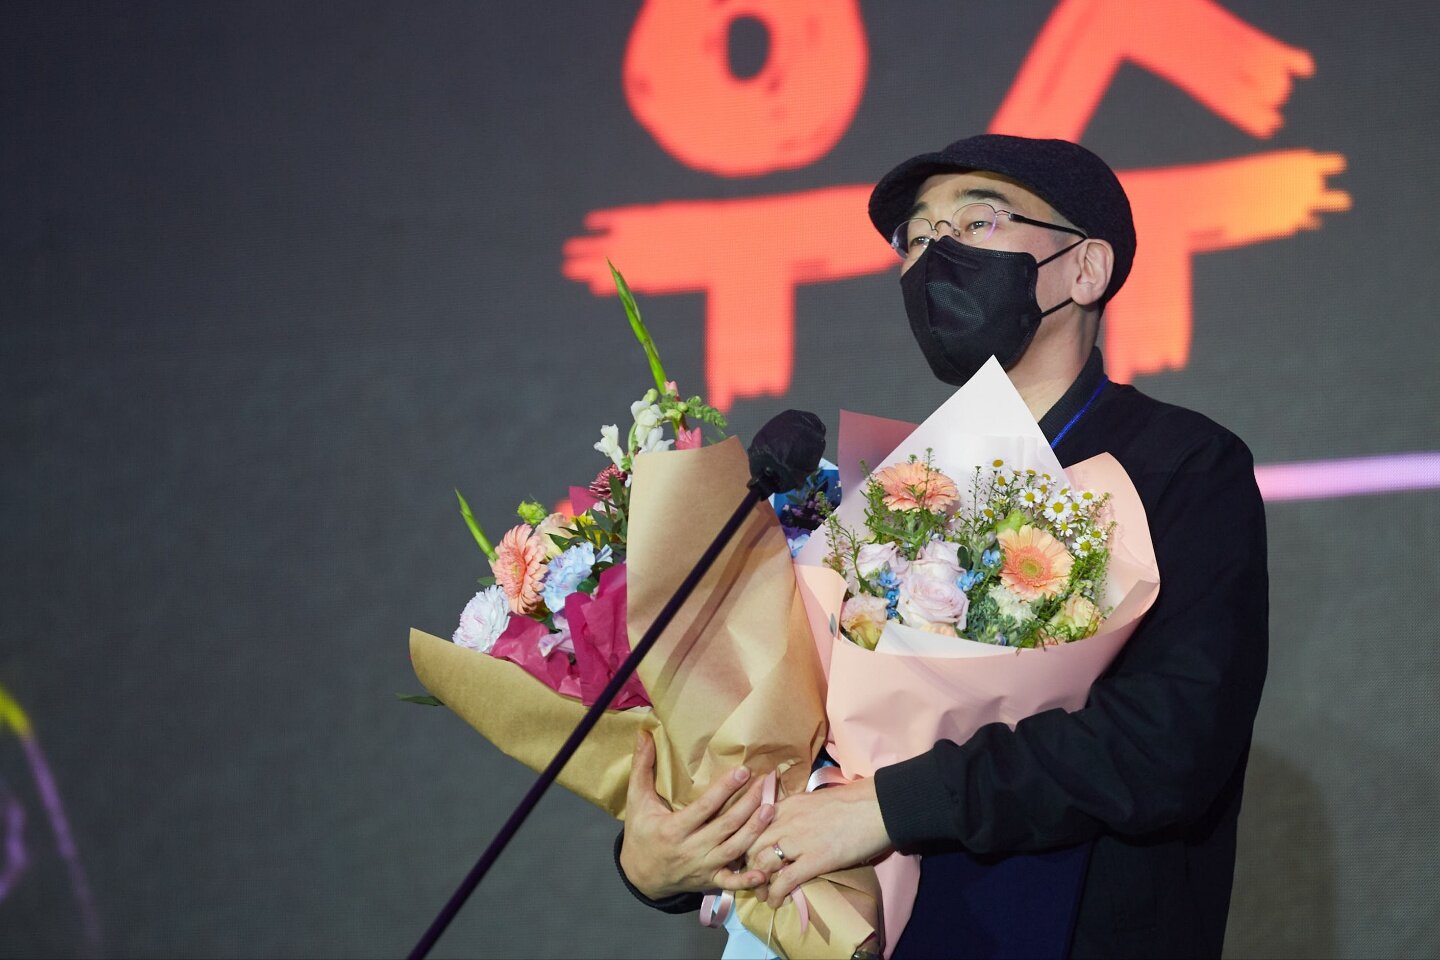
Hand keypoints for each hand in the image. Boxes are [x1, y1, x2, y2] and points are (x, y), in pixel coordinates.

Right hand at [618, 731, 774, 899]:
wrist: (640, 875)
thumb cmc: (641, 833)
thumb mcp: (637, 800)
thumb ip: (641, 767)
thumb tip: (643, 734)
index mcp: (673, 829)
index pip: (704, 807)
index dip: (725, 789)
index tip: (743, 771)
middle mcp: (690, 849)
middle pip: (725, 826)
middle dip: (748, 804)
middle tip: (766, 783)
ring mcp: (702, 867)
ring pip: (733, 849)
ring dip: (754, 830)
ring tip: (771, 808)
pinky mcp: (710, 881)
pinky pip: (731, 882)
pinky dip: (747, 879)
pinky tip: (764, 871)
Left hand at [747, 778, 890, 907]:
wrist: (876, 807)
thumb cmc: (853, 802)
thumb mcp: (815, 800)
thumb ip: (798, 812)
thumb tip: (793, 826)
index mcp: (787, 805)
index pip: (753, 824)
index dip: (746, 843)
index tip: (747, 856)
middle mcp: (786, 821)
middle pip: (751, 845)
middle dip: (747, 865)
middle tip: (751, 878)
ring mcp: (798, 841)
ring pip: (762, 864)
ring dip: (758, 884)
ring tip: (761, 894)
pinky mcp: (814, 860)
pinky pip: (784, 881)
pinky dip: (775, 895)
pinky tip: (776, 902)